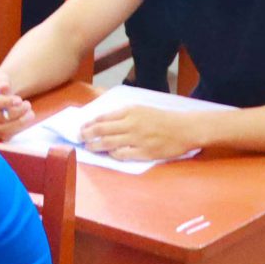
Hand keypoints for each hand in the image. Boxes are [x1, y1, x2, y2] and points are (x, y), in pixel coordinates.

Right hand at [0, 84, 32, 137]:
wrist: (3, 94)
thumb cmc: (2, 85)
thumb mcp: (3, 78)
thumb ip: (3, 81)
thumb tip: (4, 86)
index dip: (4, 102)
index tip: (19, 100)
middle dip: (16, 112)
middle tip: (28, 105)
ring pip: (2, 129)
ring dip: (19, 122)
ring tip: (30, 112)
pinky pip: (6, 135)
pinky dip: (18, 128)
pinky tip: (25, 118)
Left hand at [80, 104, 204, 162]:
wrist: (185, 128)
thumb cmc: (163, 118)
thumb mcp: (142, 109)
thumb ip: (124, 114)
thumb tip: (103, 120)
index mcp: (130, 111)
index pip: (103, 117)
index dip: (89, 123)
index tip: (82, 127)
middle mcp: (131, 124)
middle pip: (101, 130)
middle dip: (87, 135)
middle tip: (79, 138)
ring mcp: (137, 139)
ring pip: (108, 143)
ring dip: (95, 146)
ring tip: (88, 147)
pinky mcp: (143, 152)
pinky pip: (122, 155)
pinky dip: (112, 154)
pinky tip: (109, 154)